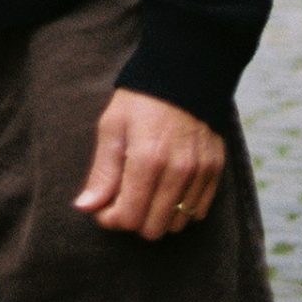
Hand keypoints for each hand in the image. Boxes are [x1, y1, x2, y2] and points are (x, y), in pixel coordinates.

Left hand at [74, 89, 225, 239]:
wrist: (182, 72)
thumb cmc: (140, 98)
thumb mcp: (112, 126)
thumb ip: (102, 172)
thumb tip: (86, 208)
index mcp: (147, 159)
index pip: (129, 217)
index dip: (110, 218)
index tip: (103, 206)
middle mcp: (178, 171)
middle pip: (153, 228)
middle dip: (132, 220)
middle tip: (122, 199)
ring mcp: (200, 172)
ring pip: (177, 225)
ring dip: (157, 216)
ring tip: (145, 192)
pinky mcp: (215, 170)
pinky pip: (198, 212)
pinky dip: (180, 209)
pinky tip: (167, 188)